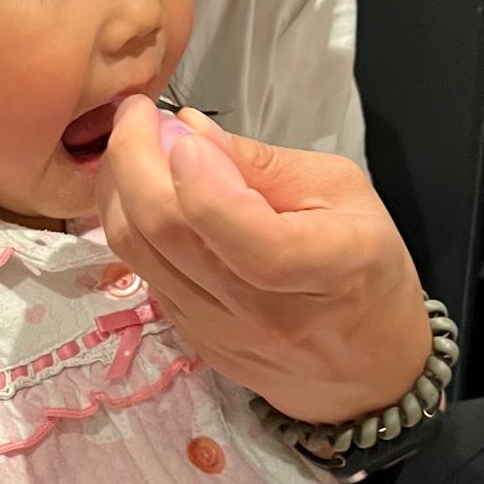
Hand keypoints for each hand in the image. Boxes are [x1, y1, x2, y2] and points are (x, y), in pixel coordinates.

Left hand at [96, 99, 431, 423]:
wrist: (364, 369)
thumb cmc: (365, 268)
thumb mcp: (342, 193)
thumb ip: (263, 164)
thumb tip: (188, 128)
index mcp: (321, 267)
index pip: (244, 235)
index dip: (200, 180)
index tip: (177, 128)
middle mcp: (260, 310)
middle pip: (166, 234)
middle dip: (133, 159)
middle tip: (133, 114)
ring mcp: (216, 330)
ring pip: (136, 252)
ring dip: (117, 188)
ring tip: (130, 144)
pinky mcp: (190, 337)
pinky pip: (142, 272)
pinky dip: (130, 223)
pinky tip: (141, 191)